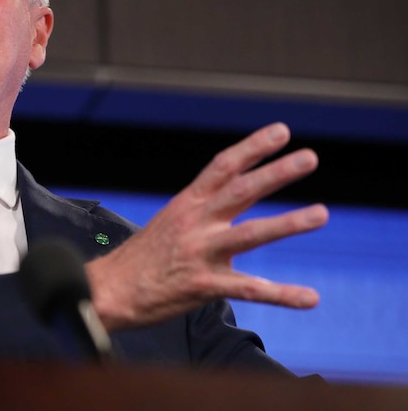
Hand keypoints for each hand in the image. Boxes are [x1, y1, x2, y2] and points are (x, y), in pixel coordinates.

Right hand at [85, 122, 328, 330]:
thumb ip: (201, 210)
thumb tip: (230, 197)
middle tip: (309, 157)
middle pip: (240, 191)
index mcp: (187, 204)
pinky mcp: (203, 285)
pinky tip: (310, 297)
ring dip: (287, 223)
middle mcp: (195, 223)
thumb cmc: (140, 258)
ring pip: (250, 234)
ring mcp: (199, 253)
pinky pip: (249, 289)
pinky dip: (282, 294)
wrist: (108, 290)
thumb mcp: (169, 222)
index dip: (253, 148)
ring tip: (320, 213)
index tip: (281, 132)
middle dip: (276, 173)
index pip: (222, 167)